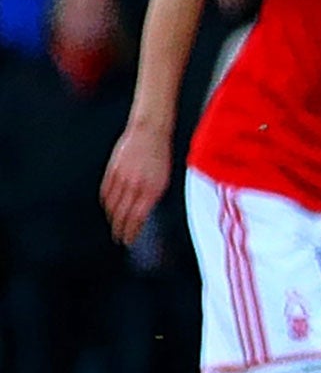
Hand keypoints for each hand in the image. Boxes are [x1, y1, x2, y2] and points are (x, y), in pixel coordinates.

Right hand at [101, 125, 170, 246]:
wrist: (149, 132)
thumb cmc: (161, 155)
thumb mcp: (163, 179)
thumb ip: (152, 197)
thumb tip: (142, 214)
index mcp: (151, 189)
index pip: (137, 219)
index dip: (131, 232)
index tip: (129, 240)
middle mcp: (135, 186)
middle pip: (122, 215)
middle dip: (120, 229)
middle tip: (119, 238)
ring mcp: (121, 178)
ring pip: (111, 205)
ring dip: (111, 218)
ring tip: (113, 226)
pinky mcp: (112, 170)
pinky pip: (105, 192)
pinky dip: (105, 203)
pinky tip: (107, 208)